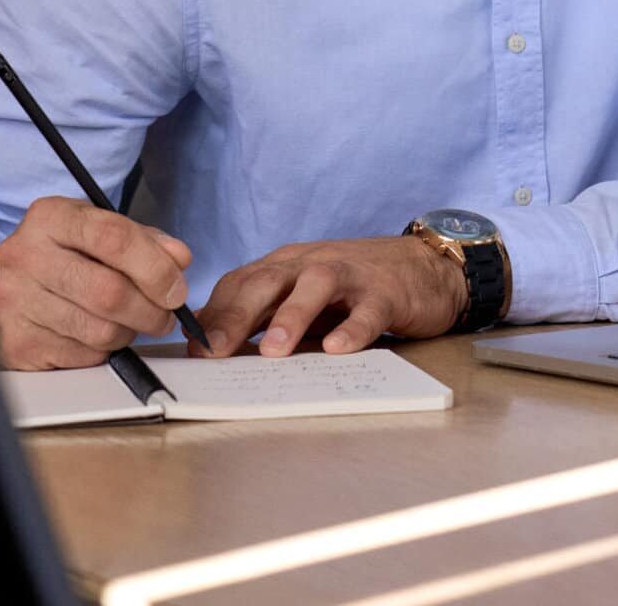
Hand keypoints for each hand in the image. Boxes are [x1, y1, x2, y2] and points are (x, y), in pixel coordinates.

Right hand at [0, 196, 193, 370]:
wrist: (4, 287)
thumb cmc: (62, 254)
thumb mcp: (99, 230)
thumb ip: (145, 240)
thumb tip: (179, 260)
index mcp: (51, 217)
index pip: (114, 237)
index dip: (155, 266)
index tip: (176, 287)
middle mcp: (26, 256)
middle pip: (109, 291)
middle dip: (151, 309)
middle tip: (166, 313)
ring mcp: (17, 302)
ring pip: (100, 329)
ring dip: (131, 331)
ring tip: (133, 321)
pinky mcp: (18, 344)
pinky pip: (83, 355)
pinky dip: (105, 349)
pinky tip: (100, 333)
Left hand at [193, 236, 465, 357]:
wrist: (424, 266)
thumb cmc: (354, 289)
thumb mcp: (304, 300)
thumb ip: (267, 318)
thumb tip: (215, 351)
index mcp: (286, 266)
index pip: (241, 283)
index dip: (214, 315)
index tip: (193, 351)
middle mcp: (312, 264)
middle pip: (268, 281)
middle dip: (238, 315)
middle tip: (215, 353)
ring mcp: (350, 275)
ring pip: (315, 285)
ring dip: (291, 316)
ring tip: (273, 351)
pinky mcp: (386, 292)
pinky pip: (367, 309)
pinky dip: (352, 328)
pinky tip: (339, 349)